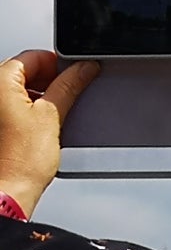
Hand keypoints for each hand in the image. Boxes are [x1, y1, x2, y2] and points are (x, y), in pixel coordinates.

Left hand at [0, 51, 97, 215]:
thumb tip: (84, 68)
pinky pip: (11, 107)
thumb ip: (70, 85)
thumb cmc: (20, 161)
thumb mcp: (53, 116)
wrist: (7, 192)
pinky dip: (28, 111)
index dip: (59, 64)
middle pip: (24, 72)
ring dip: (39, 97)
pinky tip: (40, 128)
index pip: (33, 57)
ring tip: (54, 117)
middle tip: (69, 96)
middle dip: (49, 81)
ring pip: (18, 90)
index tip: (76, 74)